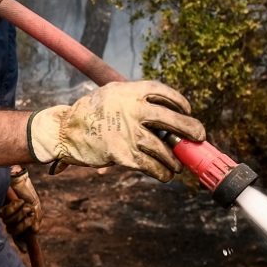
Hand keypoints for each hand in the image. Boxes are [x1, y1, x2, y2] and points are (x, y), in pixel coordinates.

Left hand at [0, 168, 41, 244]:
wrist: (19, 179)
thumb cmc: (27, 193)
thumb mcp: (35, 206)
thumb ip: (36, 219)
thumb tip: (34, 232)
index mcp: (20, 223)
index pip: (19, 237)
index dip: (21, 244)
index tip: (24, 250)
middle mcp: (11, 221)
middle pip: (14, 232)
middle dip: (23, 224)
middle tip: (29, 213)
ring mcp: (5, 215)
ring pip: (10, 223)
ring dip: (20, 213)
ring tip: (24, 204)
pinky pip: (6, 213)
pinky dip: (15, 207)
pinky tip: (19, 201)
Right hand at [27, 80, 205, 181]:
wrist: (67, 131)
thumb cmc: (93, 112)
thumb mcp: (113, 93)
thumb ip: (136, 98)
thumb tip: (166, 111)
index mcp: (130, 92)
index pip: (164, 93)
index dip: (180, 102)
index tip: (187, 110)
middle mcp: (132, 110)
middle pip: (171, 119)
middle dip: (190, 129)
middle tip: (199, 136)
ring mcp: (129, 133)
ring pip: (163, 149)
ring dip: (174, 160)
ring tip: (177, 165)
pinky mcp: (123, 153)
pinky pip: (151, 166)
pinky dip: (162, 172)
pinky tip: (165, 174)